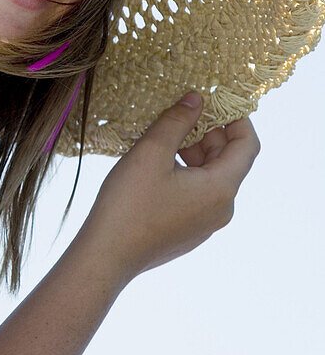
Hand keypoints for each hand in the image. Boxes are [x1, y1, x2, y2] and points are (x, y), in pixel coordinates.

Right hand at [79, 94, 260, 283]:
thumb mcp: (151, 152)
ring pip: (211, 178)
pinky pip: (198, 195)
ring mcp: (206, 224)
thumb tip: (197, 98)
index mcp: (221, 189)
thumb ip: (178, 120)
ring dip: (194, 152)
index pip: (247, 145)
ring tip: (164, 139)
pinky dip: (186, 173)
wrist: (106, 255)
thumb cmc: (128, 204)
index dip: (237, 118)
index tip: (215, 100)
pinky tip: (157, 166)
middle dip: (209, 133)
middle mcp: (222, 209)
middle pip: (228, 161)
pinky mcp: (189, 232)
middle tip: (181, 114)